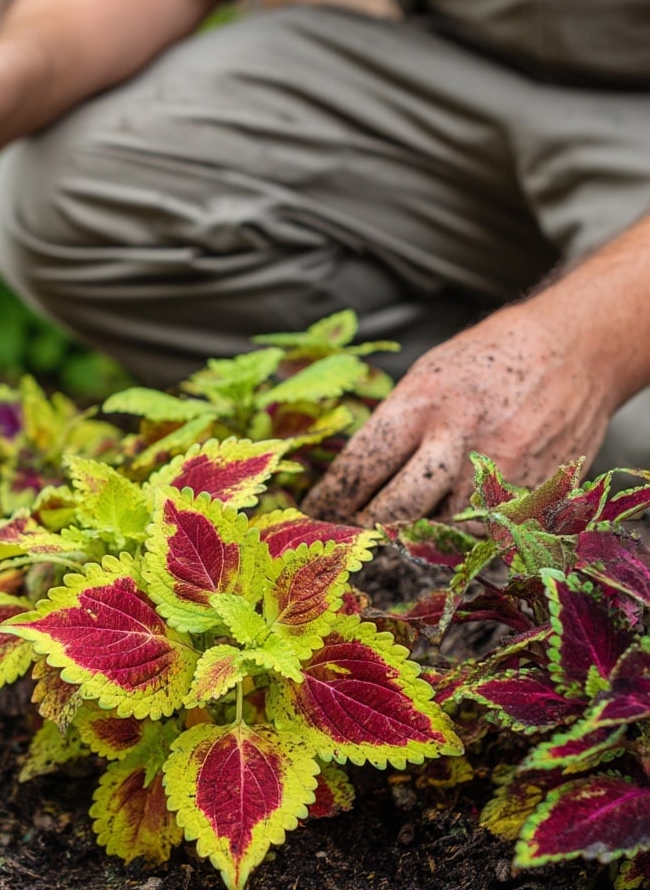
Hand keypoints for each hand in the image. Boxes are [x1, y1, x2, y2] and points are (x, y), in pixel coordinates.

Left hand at [302, 305, 614, 523]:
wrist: (575, 350)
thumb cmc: (487, 362)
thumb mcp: (424, 378)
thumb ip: (391, 430)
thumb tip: (349, 485)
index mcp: (422, 405)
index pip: (359, 469)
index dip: (329, 502)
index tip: (315, 515)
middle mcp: (460, 441)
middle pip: (394, 512)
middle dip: (365, 530)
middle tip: (349, 535)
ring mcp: (501, 474)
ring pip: (438, 535)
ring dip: (413, 540)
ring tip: (399, 534)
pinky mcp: (534, 497)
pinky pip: (483, 538)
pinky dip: (460, 539)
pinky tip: (449, 528)